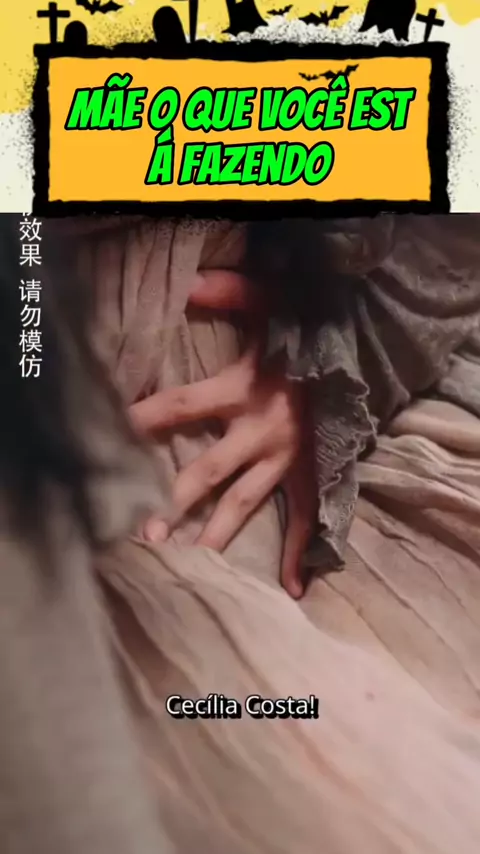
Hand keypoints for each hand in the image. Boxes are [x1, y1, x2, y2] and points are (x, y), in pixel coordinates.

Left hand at [129, 271, 316, 598]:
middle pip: (207, 471)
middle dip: (173, 501)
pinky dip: (299, 552)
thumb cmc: (310, 334)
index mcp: (243, 390)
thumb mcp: (272, 305)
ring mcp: (286, 459)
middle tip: (141, 534)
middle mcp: (261, 432)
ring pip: (244, 503)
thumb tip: (189, 283)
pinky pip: (306, 517)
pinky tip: (291, 589)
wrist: (365, 358)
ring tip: (188, 565)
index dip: (142, 419)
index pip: (180, 406)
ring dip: (215, 534)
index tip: (105, 436)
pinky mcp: (311, 473)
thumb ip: (231, 293)